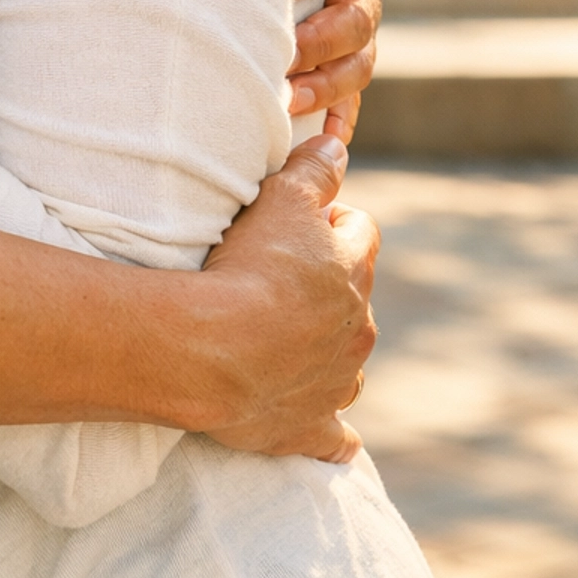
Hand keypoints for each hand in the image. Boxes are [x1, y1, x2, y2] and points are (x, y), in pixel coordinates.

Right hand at [201, 133, 375, 461]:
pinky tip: (320, 425)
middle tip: (275, 277)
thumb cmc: (249, 268)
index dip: (332, 221)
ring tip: (278, 337)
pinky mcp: (310, 428)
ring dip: (325, 350)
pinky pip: (336, 436)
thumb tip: (338, 142)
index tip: (298, 222)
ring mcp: (337, 383)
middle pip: (355, 298)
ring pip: (347, 362)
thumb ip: (314, 170)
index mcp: (354, 272)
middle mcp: (358, 329)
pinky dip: (330, 428)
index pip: (361, 231)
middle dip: (326, 287)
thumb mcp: (281, 198)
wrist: (215, 351)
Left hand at [282, 0, 383, 144]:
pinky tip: (317, 145)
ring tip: (284, 100)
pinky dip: (337, 120)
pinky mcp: (340, 54)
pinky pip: (348, 94)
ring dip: (325, 85)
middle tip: (282, 52)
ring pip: (357, 62)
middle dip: (322, 38)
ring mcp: (355, 22)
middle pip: (358, 17)